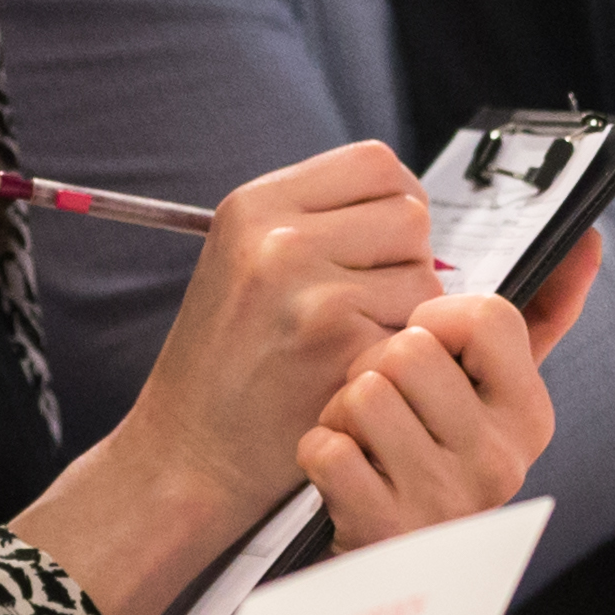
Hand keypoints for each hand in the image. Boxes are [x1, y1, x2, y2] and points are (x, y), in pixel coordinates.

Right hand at [121, 139, 445, 516]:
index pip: (374, 162)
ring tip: (355, 338)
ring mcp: (312, 292)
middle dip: (407, 256)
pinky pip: (417, 331)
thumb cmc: (223, 361)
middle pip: (409, 213)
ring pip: (424, 273)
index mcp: (253, 206)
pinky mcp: (342, 347)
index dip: (396, 199)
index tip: (385, 240)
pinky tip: (355, 371)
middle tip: (370, 299)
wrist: (190, 452)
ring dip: (410, 309)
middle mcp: (278, 239)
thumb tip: (408, 203)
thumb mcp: (241, 261)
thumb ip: (315, 220)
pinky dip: (400, 354)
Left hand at [297, 234, 593, 544]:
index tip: (426, 347)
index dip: (432, 319)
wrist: (392, 575)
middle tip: (385, 410)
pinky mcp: (383, 530)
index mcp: (530, 416)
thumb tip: (588, 239)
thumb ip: (541, 318)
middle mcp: (500, 459)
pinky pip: (327, 448)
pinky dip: (318, 453)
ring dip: (344, 413)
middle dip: (376, 370)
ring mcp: (443, 498)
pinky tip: (342, 476)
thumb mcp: (491, 397)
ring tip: (364, 442)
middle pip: (408, 350)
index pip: (482, 314)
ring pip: (363, 394)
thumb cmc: (433, 461)